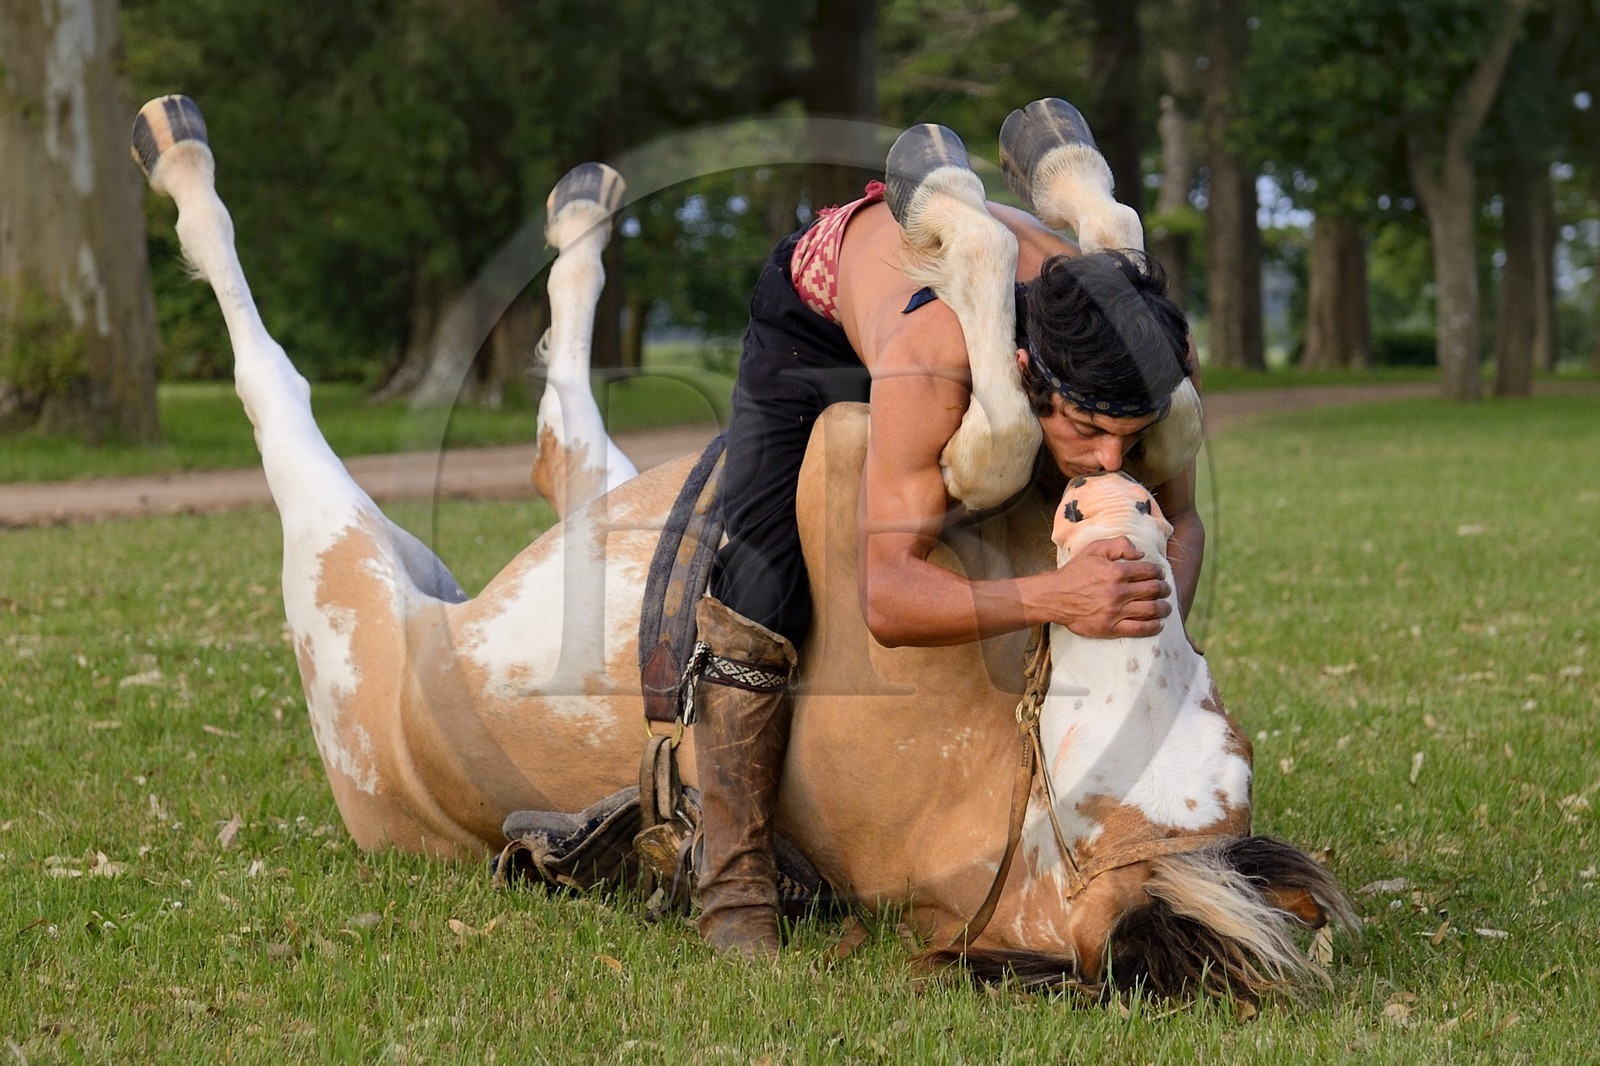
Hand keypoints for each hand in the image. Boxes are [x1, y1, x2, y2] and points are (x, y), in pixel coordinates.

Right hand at [1044, 537, 1171, 638]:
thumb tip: (1141, 554)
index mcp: (1116, 571)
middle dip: (1164, 589)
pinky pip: (1140, 629)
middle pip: (1154, 590)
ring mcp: (1115, 612)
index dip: (1159, 573)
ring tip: (1166, 607)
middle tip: (1165, 590)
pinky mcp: (1110, 628)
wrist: (1054, 597)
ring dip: (1164, 608)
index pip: (1149, 572)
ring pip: (1151, 610)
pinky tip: (1158, 624)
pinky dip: (1154, 627)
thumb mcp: (1094, 549)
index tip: (1160, 575)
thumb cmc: (1075, 572)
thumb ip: (1119, 545)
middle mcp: (1118, 592)